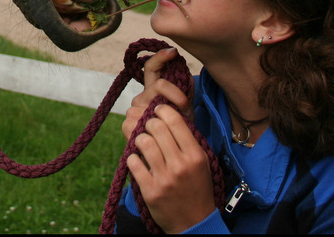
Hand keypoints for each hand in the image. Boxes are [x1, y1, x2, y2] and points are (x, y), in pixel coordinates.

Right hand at [122, 48, 192, 139]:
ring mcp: (135, 111)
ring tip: (180, 124)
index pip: (152, 67)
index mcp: (153, 89)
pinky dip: (158, 126)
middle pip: (157, 85)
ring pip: (153, 103)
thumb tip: (184, 72)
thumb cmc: (180, 131)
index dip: (160, 57)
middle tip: (185, 107)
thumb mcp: (186, 109)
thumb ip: (184, 90)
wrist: (171, 155)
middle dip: (176, 95)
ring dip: (173, 112)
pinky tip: (166, 133)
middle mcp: (142, 97)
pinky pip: (142, 121)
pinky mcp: (128, 126)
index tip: (173, 52)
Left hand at [126, 105, 215, 232]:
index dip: (161, 110)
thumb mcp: (201, 162)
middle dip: (147, 123)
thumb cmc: (197, 187)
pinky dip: (132, 158)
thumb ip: (186, 139)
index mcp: (195, 155)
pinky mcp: (150, 191)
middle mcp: (181, 165)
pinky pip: (133, 162)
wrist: (195, 223)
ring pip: (143, 141)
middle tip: (147, 127)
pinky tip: (138, 161)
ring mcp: (165, 178)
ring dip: (139, 139)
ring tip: (142, 144)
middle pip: (155, 126)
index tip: (157, 111)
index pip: (174, 120)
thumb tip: (165, 112)